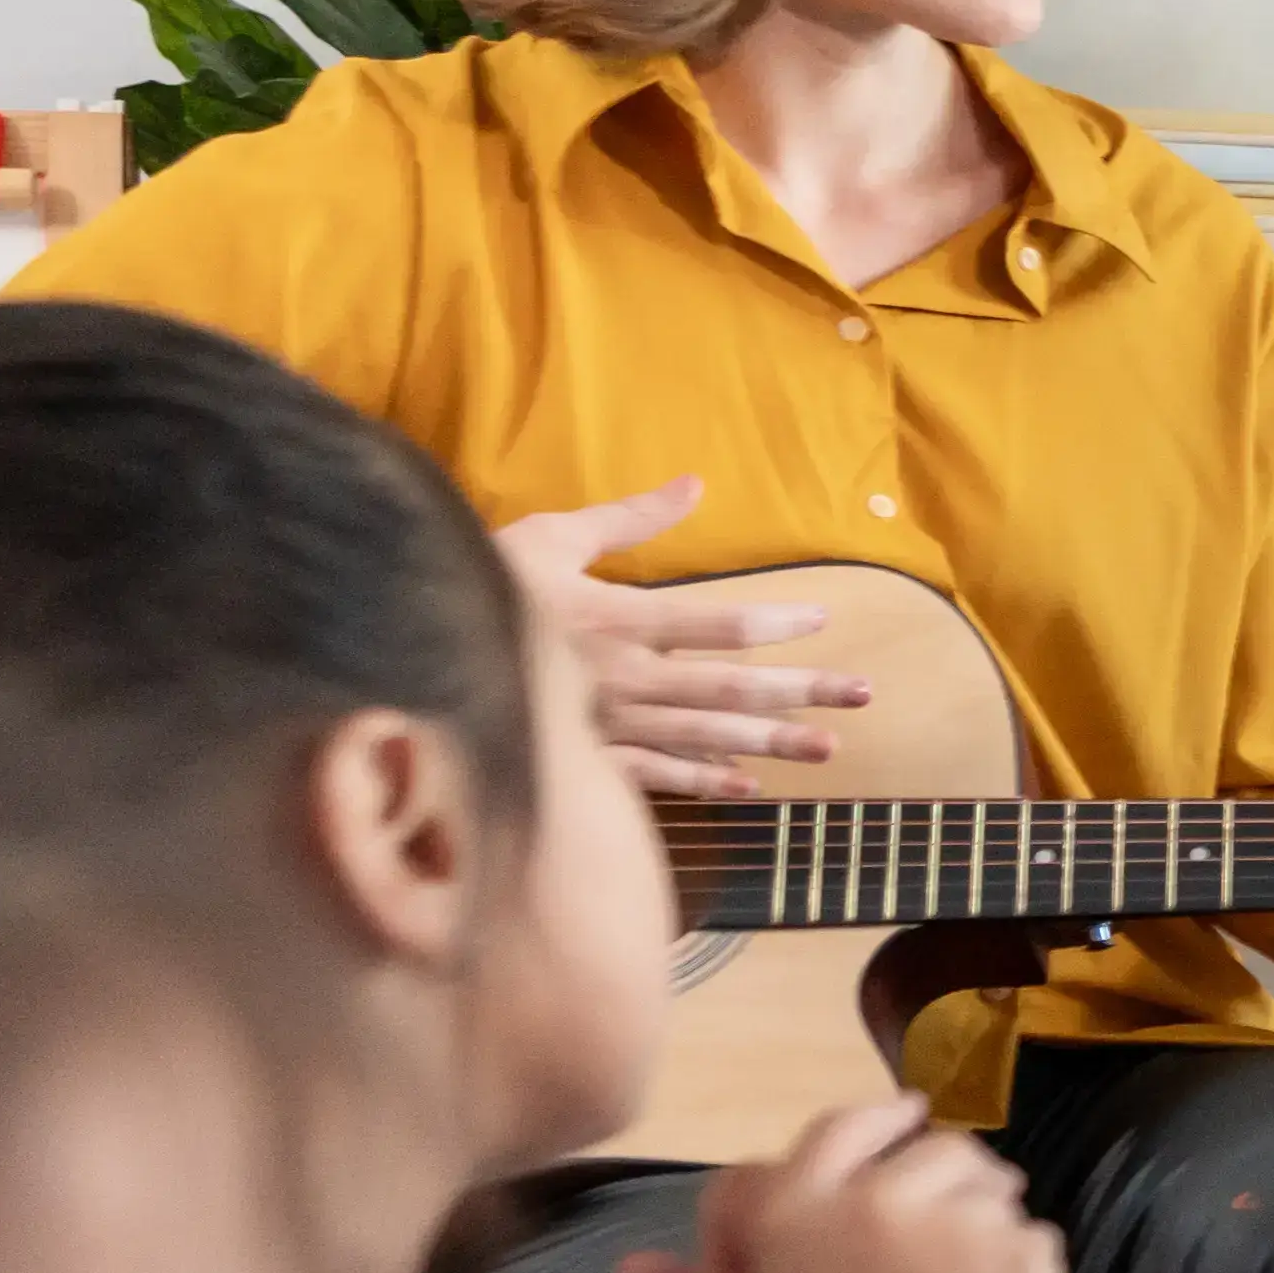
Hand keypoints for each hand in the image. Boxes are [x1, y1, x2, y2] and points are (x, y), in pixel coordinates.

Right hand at [503, 478, 872, 799]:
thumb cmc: (479, 584)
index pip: (718, 622)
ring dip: (771, 744)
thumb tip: (694, 484)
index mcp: (619, 620)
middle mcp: (624, 679)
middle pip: (730, 689)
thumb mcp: (554, 537)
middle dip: (801, 691)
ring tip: (827, 748)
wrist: (410, 650)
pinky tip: (747, 788)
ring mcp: (606, 727)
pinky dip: (702, 784)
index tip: (824, 619)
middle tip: (863, 694)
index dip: (777, 623)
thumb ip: (630, 519)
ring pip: (704, 739)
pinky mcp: (583, 761)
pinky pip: (653, 778)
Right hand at [613, 1096, 1062, 1272]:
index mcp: (789, 1213)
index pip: (840, 1131)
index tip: (907, 1114)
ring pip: (991, 1190)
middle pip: (933, 1148)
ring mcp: (953, 1226)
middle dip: (947, 1182)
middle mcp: (870, 1201)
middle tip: (950, 1235)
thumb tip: (635, 1267)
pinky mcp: (1017, 1263)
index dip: (878, 1120)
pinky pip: (1033, 1241)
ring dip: (984, 1225)